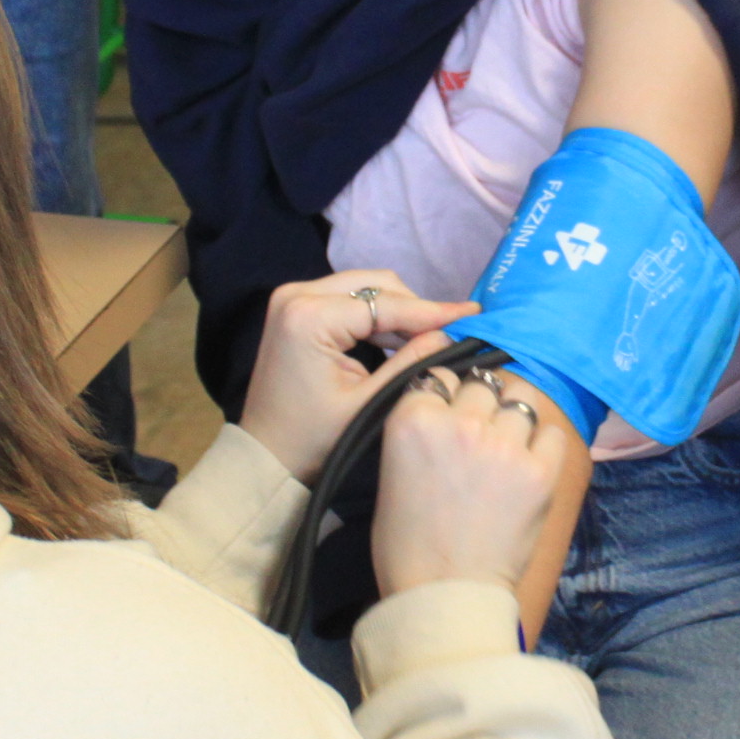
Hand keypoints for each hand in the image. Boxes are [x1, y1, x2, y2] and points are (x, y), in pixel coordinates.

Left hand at [236, 272, 475, 481]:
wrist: (267, 454)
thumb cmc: (312, 438)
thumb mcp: (369, 403)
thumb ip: (412, 363)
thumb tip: (450, 334)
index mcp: (309, 316)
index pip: (385, 304)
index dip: (431, 310)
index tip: (472, 314)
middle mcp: (297, 295)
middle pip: (376, 284)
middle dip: (415, 308)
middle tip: (451, 332)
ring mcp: (293, 297)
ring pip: (366, 288)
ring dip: (398, 311)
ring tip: (430, 338)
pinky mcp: (296, 306)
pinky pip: (349, 299)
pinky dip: (377, 316)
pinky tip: (401, 339)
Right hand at [372, 367, 579, 597]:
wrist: (444, 594)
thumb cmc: (407, 546)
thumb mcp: (391, 473)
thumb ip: (419, 431)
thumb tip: (446, 409)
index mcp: (414, 420)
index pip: (438, 376)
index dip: (445, 394)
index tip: (449, 413)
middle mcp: (461, 422)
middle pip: (481, 384)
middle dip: (481, 403)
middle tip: (480, 433)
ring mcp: (504, 445)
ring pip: (521, 399)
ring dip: (514, 416)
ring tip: (509, 444)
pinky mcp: (539, 471)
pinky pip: (551, 432)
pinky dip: (542, 443)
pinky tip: (530, 463)